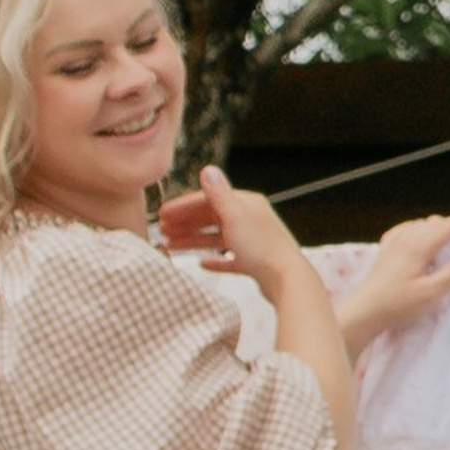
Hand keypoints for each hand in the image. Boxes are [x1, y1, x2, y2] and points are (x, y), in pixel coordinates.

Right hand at [156, 165, 318, 304]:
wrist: (287, 279)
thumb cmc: (262, 247)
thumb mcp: (235, 217)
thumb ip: (218, 194)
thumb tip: (207, 169)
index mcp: (247, 205)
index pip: (209, 200)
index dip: (184, 206)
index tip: (163, 214)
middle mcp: (251, 220)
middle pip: (211, 219)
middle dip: (185, 223)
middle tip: (162, 230)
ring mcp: (253, 242)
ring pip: (217, 238)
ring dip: (194, 241)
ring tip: (171, 246)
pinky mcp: (255, 263)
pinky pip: (230, 259)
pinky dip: (215, 260)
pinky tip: (202, 263)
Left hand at [335, 215, 449, 355]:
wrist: (362, 313)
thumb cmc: (396, 305)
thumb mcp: (431, 293)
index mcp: (418, 246)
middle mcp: (406, 238)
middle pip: (439, 222)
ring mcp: (393, 243)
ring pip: (424, 224)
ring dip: (444, 226)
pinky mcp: (386, 251)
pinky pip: (408, 230)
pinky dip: (424, 229)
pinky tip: (423, 238)